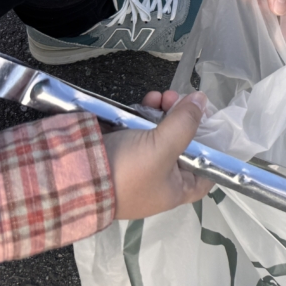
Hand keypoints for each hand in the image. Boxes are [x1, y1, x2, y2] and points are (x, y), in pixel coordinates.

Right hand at [103, 91, 212, 219]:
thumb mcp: (163, 148)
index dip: (213, 149)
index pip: (206, 173)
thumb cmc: (126, 171)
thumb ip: (186, 123)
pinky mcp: (122, 146)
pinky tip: (146, 101)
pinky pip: (141, 127)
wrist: (72, 174)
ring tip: (162, 97)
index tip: (214, 125)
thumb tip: (202, 101)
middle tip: (182, 100)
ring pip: (163, 131)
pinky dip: (145, 112)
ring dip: (166, 110)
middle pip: (185, 144)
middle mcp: (160, 177)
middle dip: (185, 119)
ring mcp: (140, 161)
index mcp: (175, 189)